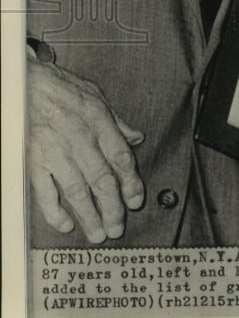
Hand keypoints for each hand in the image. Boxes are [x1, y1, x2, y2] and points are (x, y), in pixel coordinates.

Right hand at [27, 57, 144, 242]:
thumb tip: (135, 138)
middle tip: (118, 228)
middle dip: (112, 207)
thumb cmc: (60, 87)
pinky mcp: (33, 162)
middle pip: (101, 180)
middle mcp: (79, 140)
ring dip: (89, 215)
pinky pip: (44, 192)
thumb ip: (117, 121)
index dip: (130, 182)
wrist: (25, 84)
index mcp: (98, 122)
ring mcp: (55, 153)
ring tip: (99, 233)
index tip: (135, 201)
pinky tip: (66, 223)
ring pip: (76, 191)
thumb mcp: (96, 95)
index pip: (120, 158)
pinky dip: (54, 211)